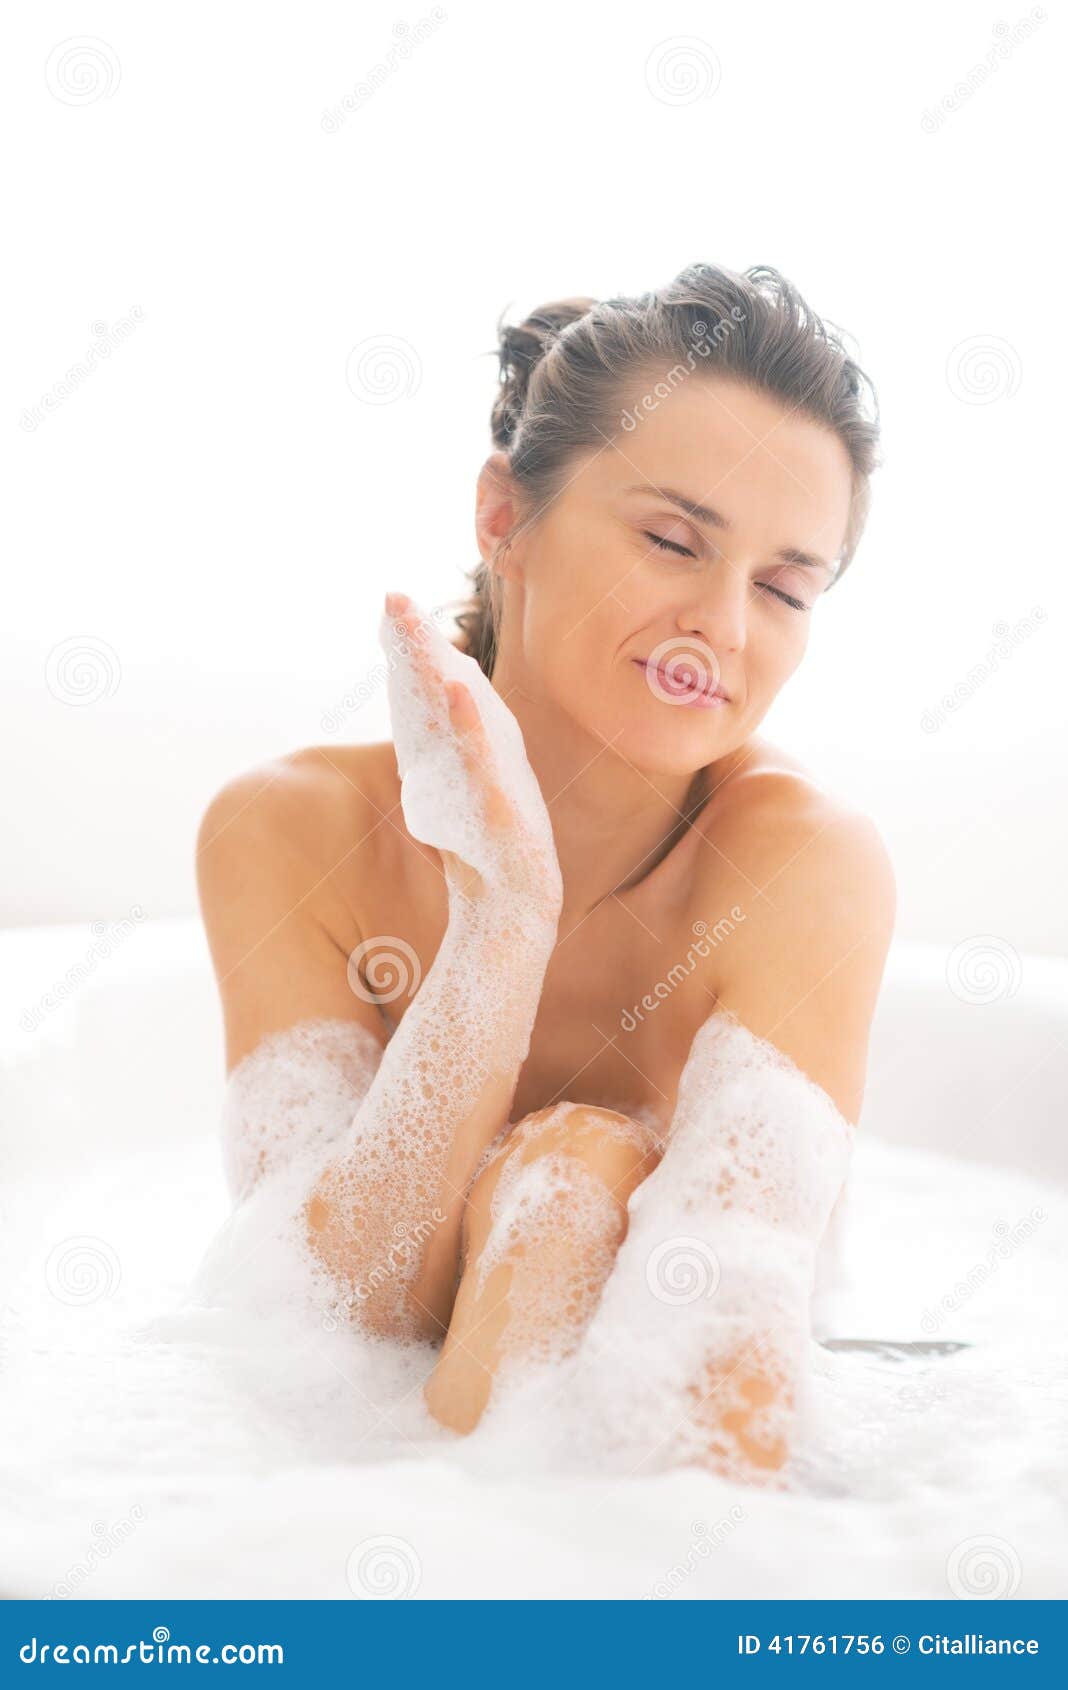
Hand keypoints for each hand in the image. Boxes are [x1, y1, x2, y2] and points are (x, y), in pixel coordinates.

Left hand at [382, 593, 562, 916]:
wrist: (508, 897)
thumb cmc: (477, 839)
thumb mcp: (444, 781)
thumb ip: (441, 735)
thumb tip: (429, 691)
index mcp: (467, 740)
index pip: (435, 686)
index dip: (413, 645)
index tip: (390, 603)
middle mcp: (484, 746)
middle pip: (447, 687)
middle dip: (419, 641)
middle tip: (392, 597)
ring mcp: (494, 773)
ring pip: (463, 716)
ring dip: (438, 670)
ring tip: (414, 629)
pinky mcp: (500, 807)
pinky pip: (481, 763)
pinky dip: (468, 726)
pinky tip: (456, 692)